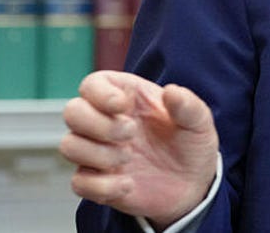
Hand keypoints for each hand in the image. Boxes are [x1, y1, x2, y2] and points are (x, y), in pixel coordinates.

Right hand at [60, 70, 219, 229]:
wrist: (193, 186)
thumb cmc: (191, 145)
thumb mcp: (199, 122)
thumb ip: (188, 105)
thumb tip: (171, 92)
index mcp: (128, 98)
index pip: (92, 84)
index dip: (99, 93)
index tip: (123, 106)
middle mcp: (107, 122)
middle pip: (72, 111)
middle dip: (97, 124)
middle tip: (130, 134)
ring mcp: (99, 152)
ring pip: (69, 146)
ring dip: (98, 154)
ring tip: (129, 159)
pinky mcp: (97, 181)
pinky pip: (78, 182)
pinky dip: (101, 186)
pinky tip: (128, 185)